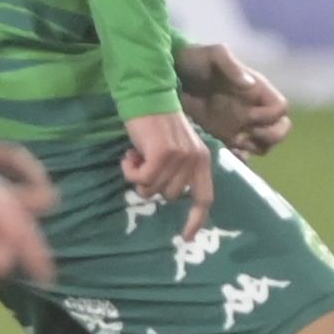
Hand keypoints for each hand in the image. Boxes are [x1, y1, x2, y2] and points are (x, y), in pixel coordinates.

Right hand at [119, 108, 216, 236]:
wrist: (146, 96)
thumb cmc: (156, 125)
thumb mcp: (175, 148)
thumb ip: (177, 170)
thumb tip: (166, 194)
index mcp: (202, 160)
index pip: (204, 198)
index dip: (195, 219)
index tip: (185, 237)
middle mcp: (196, 160)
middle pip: (168, 196)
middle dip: (151, 184)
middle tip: (143, 162)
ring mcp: (181, 158)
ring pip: (153, 190)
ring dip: (139, 177)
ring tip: (137, 155)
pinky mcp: (163, 155)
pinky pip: (141, 180)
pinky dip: (130, 171)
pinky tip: (128, 155)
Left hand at [173, 42, 295, 154]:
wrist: (171, 72)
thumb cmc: (195, 59)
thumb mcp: (214, 55)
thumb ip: (232, 67)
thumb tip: (250, 85)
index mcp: (257, 89)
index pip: (280, 108)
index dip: (271, 116)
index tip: (251, 116)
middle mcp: (252, 108)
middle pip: (279, 129)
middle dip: (270, 137)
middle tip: (247, 136)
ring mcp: (239, 123)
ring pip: (263, 144)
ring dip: (255, 149)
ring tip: (233, 145)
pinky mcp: (223, 135)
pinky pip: (241, 153)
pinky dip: (239, 157)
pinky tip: (225, 153)